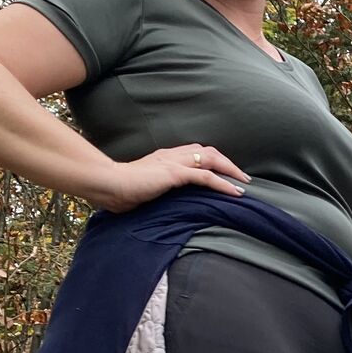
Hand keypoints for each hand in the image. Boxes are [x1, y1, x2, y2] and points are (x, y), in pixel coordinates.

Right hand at [95, 144, 249, 212]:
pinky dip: (222, 184)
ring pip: (210, 160)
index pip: (195, 152)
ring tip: (244, 184)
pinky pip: (205, 176)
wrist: (107, 184)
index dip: (213, 160)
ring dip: (230, 171)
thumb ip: (157, 189)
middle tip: (242, 178)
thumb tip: (164, 201)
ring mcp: (173, 162)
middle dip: (227, 163)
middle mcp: (172, 155)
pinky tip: (234, 192)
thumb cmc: (120, 190)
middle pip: (207, 151)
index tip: (226, 172)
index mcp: (165, 157)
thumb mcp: (145, 188)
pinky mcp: (174, 173)